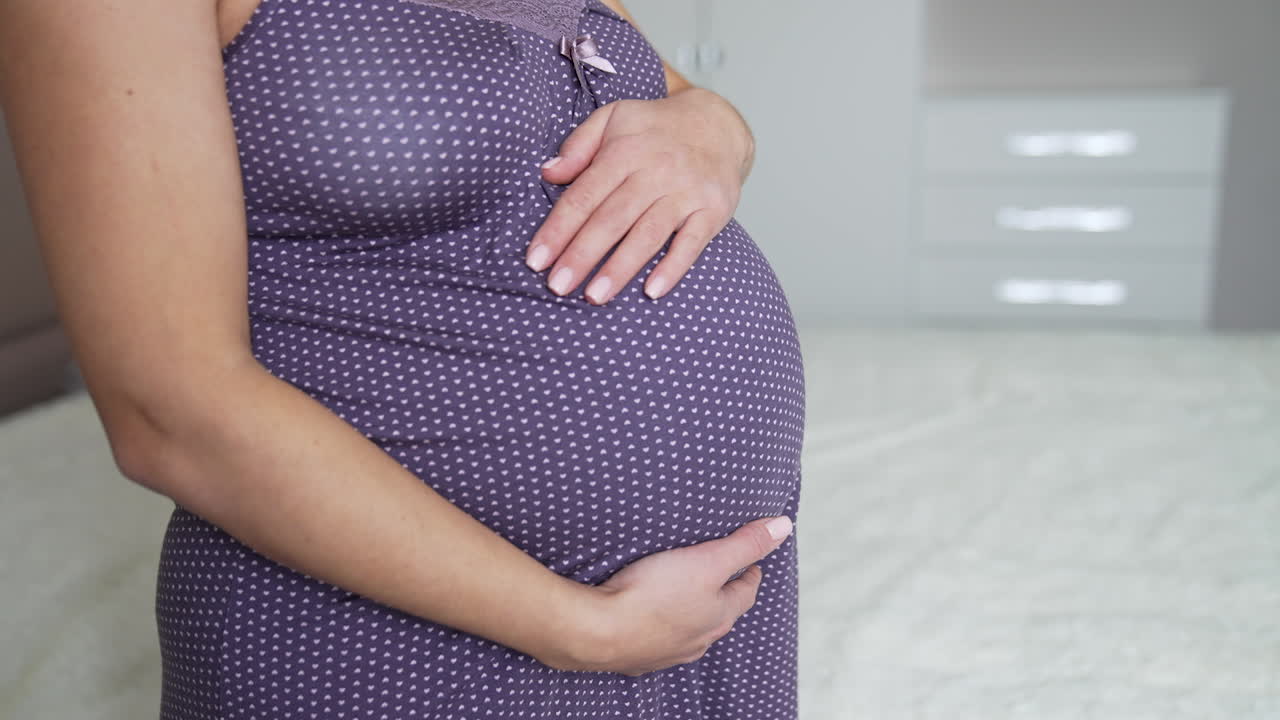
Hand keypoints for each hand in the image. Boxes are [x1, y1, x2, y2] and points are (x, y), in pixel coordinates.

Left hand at [526, 86, 753, 304]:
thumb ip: (579, 145)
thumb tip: (548, 173)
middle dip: (582, 255)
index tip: (536, 260)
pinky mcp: (713, 209)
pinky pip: (692, 242)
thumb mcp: (614, 118)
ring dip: (620, 268)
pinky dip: (673, 267)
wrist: (718, 124)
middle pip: (612, 219)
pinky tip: (652, 291)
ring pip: (648, 234)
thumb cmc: (655, 128)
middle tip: (557, 287)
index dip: (558, 229)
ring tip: (595, 297)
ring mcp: (686, 192)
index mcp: (624, 150)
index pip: (584, 196)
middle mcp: (655, 171)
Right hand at [540, 514, 793, 675]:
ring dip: (692, 613)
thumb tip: (784, 526)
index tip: (751, 562)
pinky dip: (660, 626)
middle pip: (720, 614)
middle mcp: (698, 638)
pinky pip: (658, 640)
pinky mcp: (637, 656)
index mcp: (718, 616)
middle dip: (723, 595)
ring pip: (690, 630)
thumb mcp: (707, 560)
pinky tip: (649, 619)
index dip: (750, 572)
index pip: (745, 592)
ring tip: (686, 596)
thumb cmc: (653, 594)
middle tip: (721, 576)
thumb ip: (745, 544)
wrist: (598, 632)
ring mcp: (667, 651)